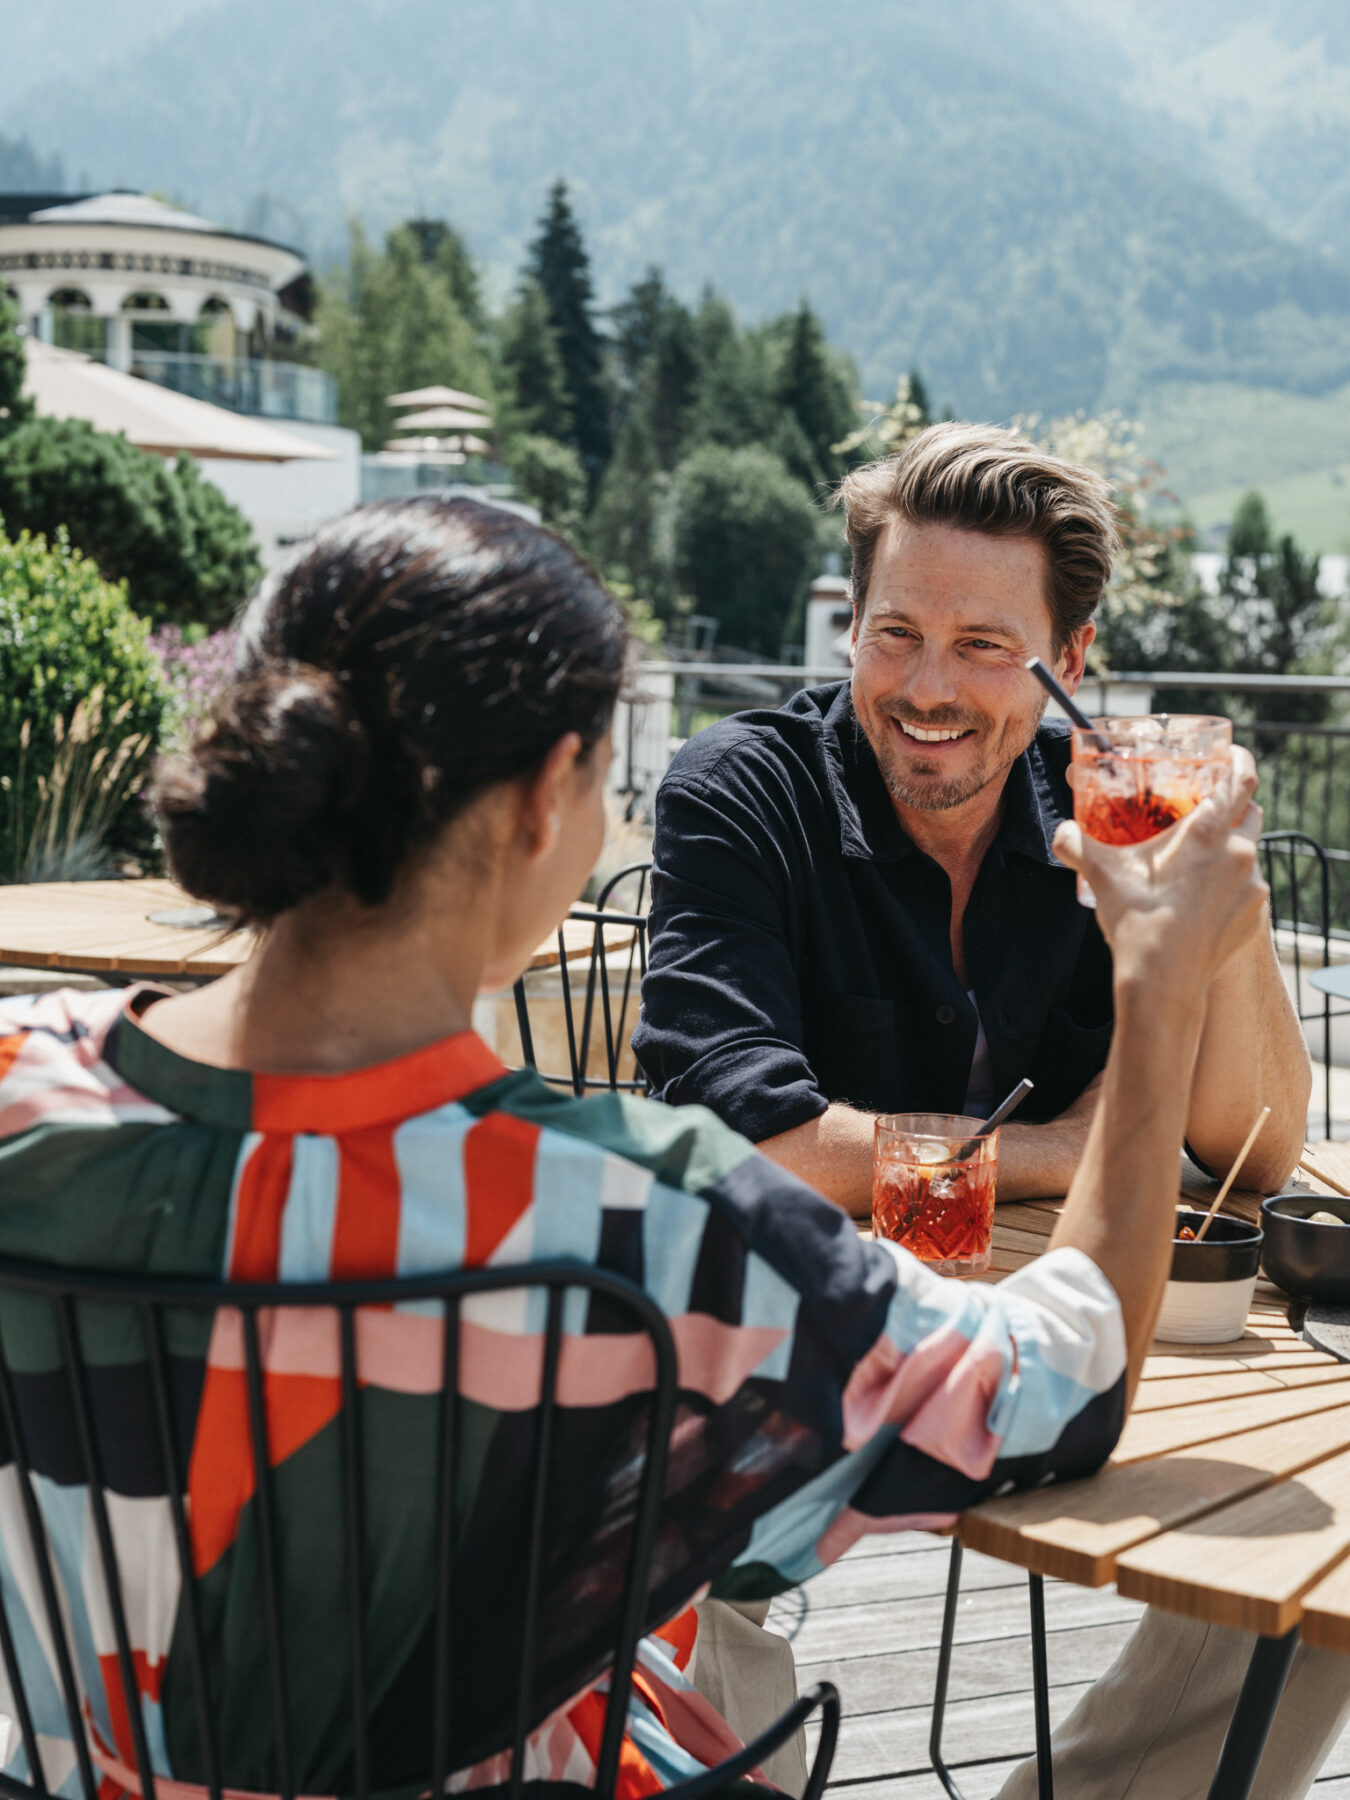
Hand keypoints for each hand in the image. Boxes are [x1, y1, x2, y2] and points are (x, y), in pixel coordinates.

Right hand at [1052, 749, 1266, 997]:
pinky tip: (1200, 900)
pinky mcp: (1253, 917)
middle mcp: (1241, 855)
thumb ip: (1077, 845)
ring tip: (1195, 864)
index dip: (1239, 761)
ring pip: (1249, 854)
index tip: (1230, 755)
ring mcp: (1252, 888)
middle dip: (1233, 807)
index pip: (1242, 779)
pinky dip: (1228, 886)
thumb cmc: (1138, 924)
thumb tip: (1061, 832)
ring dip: (1229, 851)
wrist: (1164, 984)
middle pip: (1252, 814)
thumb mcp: (1102, 876)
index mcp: (1210, 833)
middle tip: (1204, 811)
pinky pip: (1246, 889)